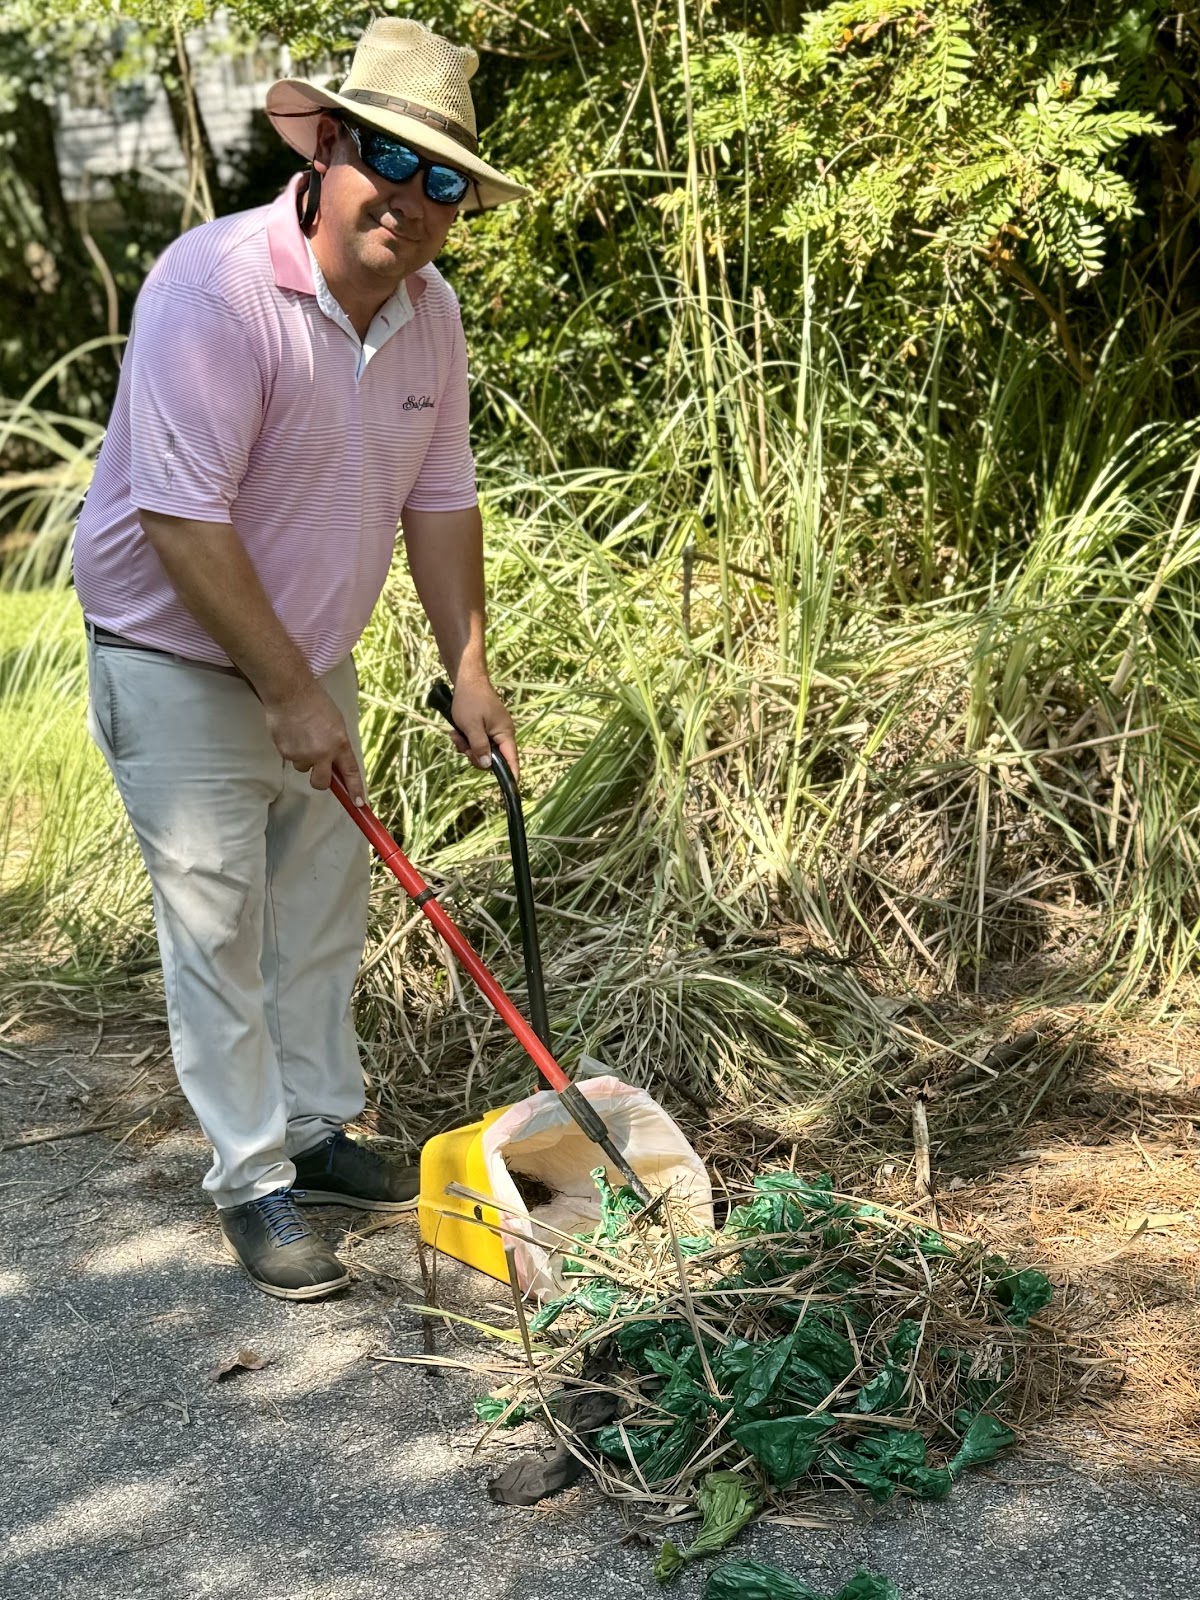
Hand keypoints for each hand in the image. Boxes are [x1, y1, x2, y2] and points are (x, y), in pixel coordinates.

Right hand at [264, 680, 366, 804]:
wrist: (290, 692)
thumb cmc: (315, 703)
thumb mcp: (336, 723)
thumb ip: (338, 745)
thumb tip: (336, 763)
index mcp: (340, 744)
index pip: (350, 772)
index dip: (355, 790)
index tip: (359, 804)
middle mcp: (322, 753)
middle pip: (322, 783)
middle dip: (320, 780)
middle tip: (317, 767)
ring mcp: (303, 755)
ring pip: (303, 768)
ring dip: (303, 758)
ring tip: (302, 736)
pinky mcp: (286, 752)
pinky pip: (290, 758)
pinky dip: (291, 749)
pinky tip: (291, 733)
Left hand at [449, 673, 518, 782]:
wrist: (467, 680)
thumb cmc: (470, 701)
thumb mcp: (471, 726)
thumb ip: (479, 747)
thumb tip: (486, 766)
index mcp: (505, 734)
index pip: (512, 761)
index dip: (511, 776)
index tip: (511, 791)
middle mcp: (503, 735)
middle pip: (492, 759)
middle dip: (475, 755)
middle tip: (462, 744)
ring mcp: (494, 731)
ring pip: (482, 751)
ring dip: (467, 746)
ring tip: (456, 734)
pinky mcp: (486, 728)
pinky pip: (478, 742)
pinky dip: (467, 739)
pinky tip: (457, 731)